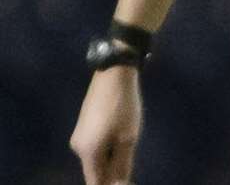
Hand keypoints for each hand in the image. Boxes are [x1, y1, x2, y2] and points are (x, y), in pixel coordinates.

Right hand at [70, 65, 140, 184]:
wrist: (112, 75)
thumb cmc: (123, 106)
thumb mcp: (128, 137)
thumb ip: (122, 164)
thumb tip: (119, 183)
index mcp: (88, 153)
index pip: (96, 182)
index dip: (112, 184)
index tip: (127, 179)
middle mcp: (78, 148)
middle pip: (95, 170)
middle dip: (113, 170)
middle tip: (131, 152)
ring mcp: (79, 137)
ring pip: (96, 157)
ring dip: (112, 156)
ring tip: (128, 138)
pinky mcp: (83, 127)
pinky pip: (95, 146)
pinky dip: (108, 146)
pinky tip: (121, 132)